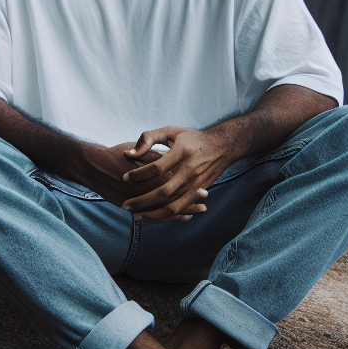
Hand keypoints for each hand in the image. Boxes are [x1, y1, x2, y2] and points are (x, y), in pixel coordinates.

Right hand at [62, 143, 198, 214]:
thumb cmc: (116, 154)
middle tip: (205, 197)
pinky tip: (184, 217)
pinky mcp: (134, 207)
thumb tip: (172, 160)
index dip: (189, 183)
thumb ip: (154, 155)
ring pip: (167, 207)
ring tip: (199, 210)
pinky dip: (171, 218)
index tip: (203, 184)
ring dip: (185, 209)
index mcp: (150, 171)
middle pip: (174, 195)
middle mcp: (147, 188)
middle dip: (190, 197)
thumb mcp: (137, 148)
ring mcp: (140, 199)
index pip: (174, 178)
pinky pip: (156, 215)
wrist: (93, 167)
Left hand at [120, 126, 237, 222]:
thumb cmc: (192, 138)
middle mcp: (191, 169)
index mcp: (182, 151)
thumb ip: (148, 138)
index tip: (124, 178)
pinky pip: (181, 208)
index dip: (139, 174)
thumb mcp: (171, 131)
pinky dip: (166, 216)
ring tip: (136, 216)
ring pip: (173, 205)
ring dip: (153, 214)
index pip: (157, 167)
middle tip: (125, 205)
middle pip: (164, 191)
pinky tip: (153, 217)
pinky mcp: (200, 191)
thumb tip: (129, 154)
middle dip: (143, 201)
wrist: (223, 145)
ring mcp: (197, 183)